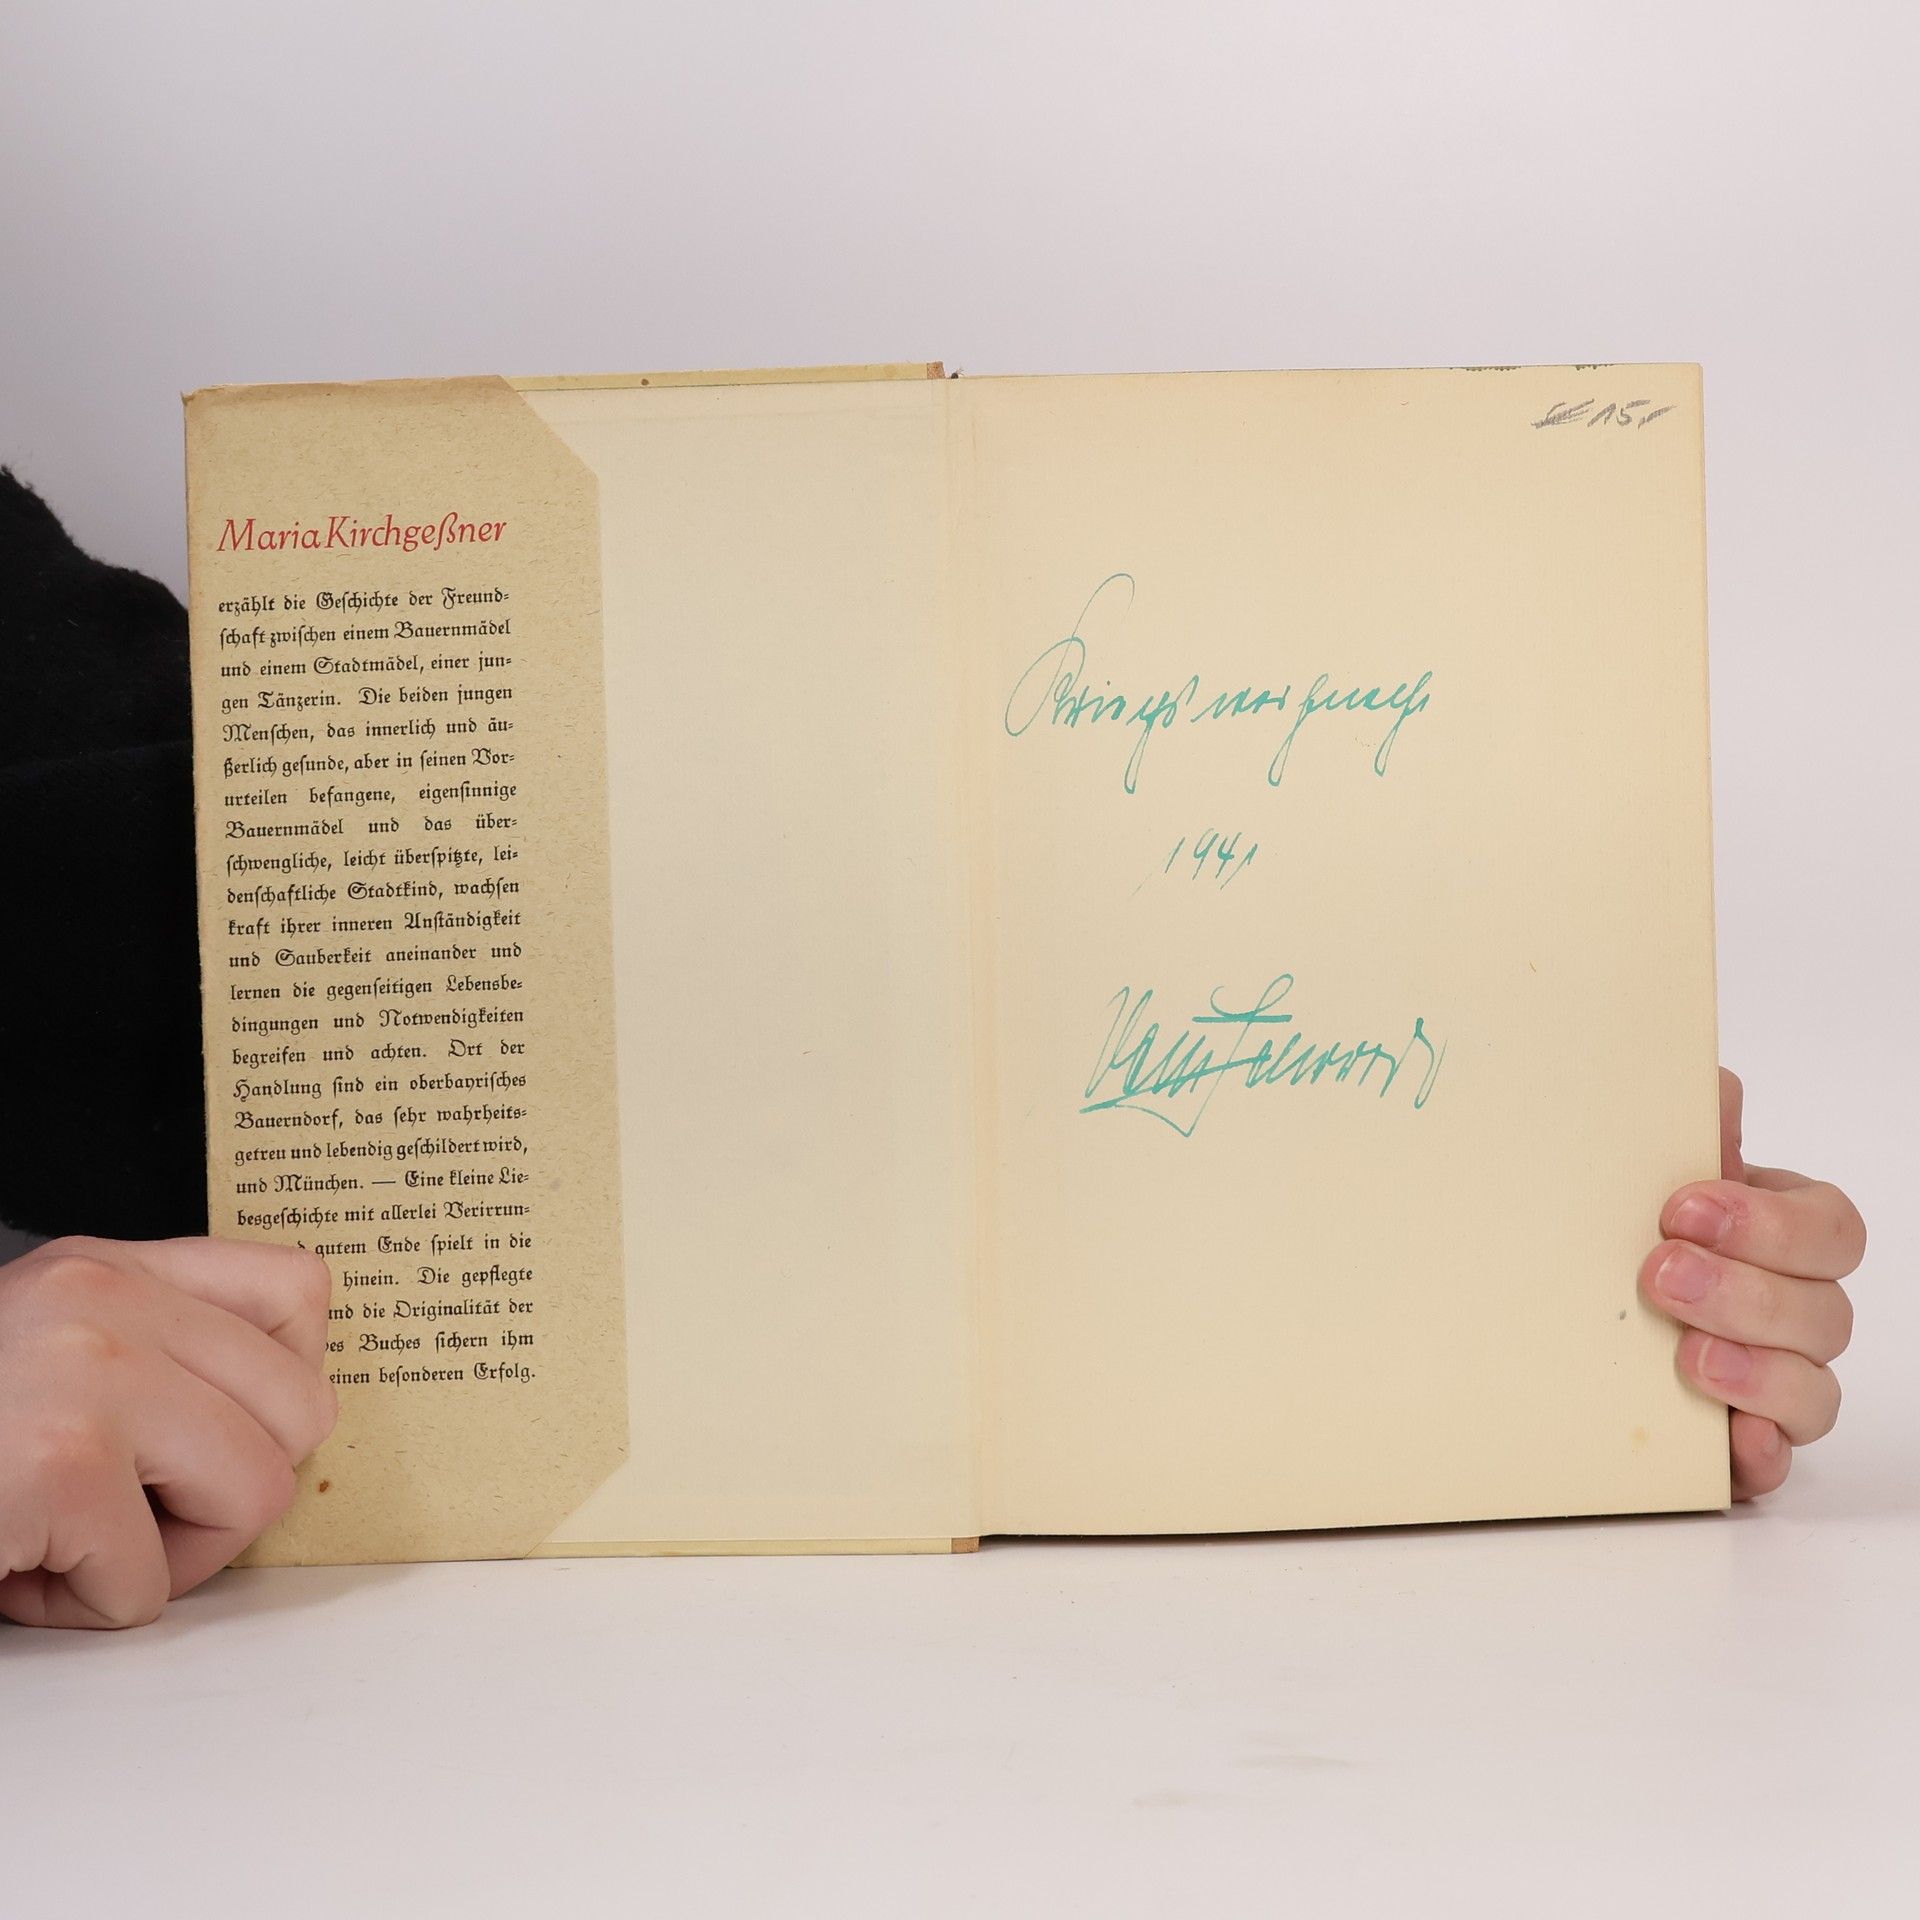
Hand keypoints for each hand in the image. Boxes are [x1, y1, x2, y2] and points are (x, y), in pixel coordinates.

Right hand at [0, 1236, 336, 1628]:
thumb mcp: (53, 1346)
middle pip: (303, 1411)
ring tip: (73, 1543)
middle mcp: (106, 1300)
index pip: (300, 1290)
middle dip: (228, 1492)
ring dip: (170, 1556)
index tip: (216, 1433)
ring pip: (256, 1494)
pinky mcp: (58, 1467)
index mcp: (108, 1267)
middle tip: (131, 1512)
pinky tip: (13, 1571)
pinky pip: (151, 1584)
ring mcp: (88, 1374)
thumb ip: (159, 1351)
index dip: (282, 1387)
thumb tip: (287, 1411)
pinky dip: (86, 1610)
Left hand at [1641, 1069, 1861, 1499]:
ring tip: (1685, 1355)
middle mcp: (1788, 1310)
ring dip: (1755, 1370)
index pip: (1828, 1227)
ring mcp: (1771, 1383)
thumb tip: (1713, 1086)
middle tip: (1661, 1274)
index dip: (1769, 1222)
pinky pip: (1776, 1462)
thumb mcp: (1636, 1174)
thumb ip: (1682, 1131)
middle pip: (1826, 1312)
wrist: (1545, 1310)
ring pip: (1813, 1390)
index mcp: (1778, 1234)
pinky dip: (1758, 1452)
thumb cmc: (1612, 1228)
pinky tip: (1730, 1440)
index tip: (1683, 1207)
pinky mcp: (1737, 1445)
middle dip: (1746, 1293)